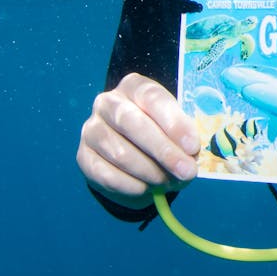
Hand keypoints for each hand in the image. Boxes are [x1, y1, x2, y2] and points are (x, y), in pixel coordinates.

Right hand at [77, 73, 199, 208]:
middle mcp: (108, 103)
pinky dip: (132, 185)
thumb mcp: (175, 127)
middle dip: (164, 151)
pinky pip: (107, 175)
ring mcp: (92, 130)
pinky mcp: (84, 157)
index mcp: (134, 87)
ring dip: (150, 172)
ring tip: (170, 182)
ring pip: (120, 153)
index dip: (174, 123)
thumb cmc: (161, 134)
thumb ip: (184, 134)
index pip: (152, 98)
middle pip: (133, 124)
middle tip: (187, 170)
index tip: (193, 146)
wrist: (131, 156)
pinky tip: (147, 188)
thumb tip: (192, 153)